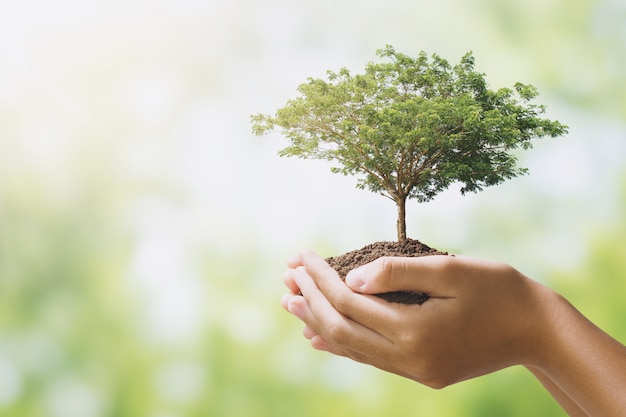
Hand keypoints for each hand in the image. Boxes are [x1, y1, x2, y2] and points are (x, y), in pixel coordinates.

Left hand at [281, 250, 552, 387]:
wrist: (537, 330)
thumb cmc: (498, 290)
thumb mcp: (450, 270)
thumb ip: (398, 272)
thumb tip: (350, 276)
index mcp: (415, 332)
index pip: (349, 302)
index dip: (320, 278)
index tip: (301, 256)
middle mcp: (410, 359)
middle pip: (341, 329)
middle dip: (310, 301)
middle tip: (285, 278)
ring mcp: (415, 371)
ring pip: (352, 348)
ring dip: (318, 323)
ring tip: (291, 303)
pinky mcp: (421, 372)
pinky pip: (370, 359)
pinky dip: (342, 344)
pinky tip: (319, 336)